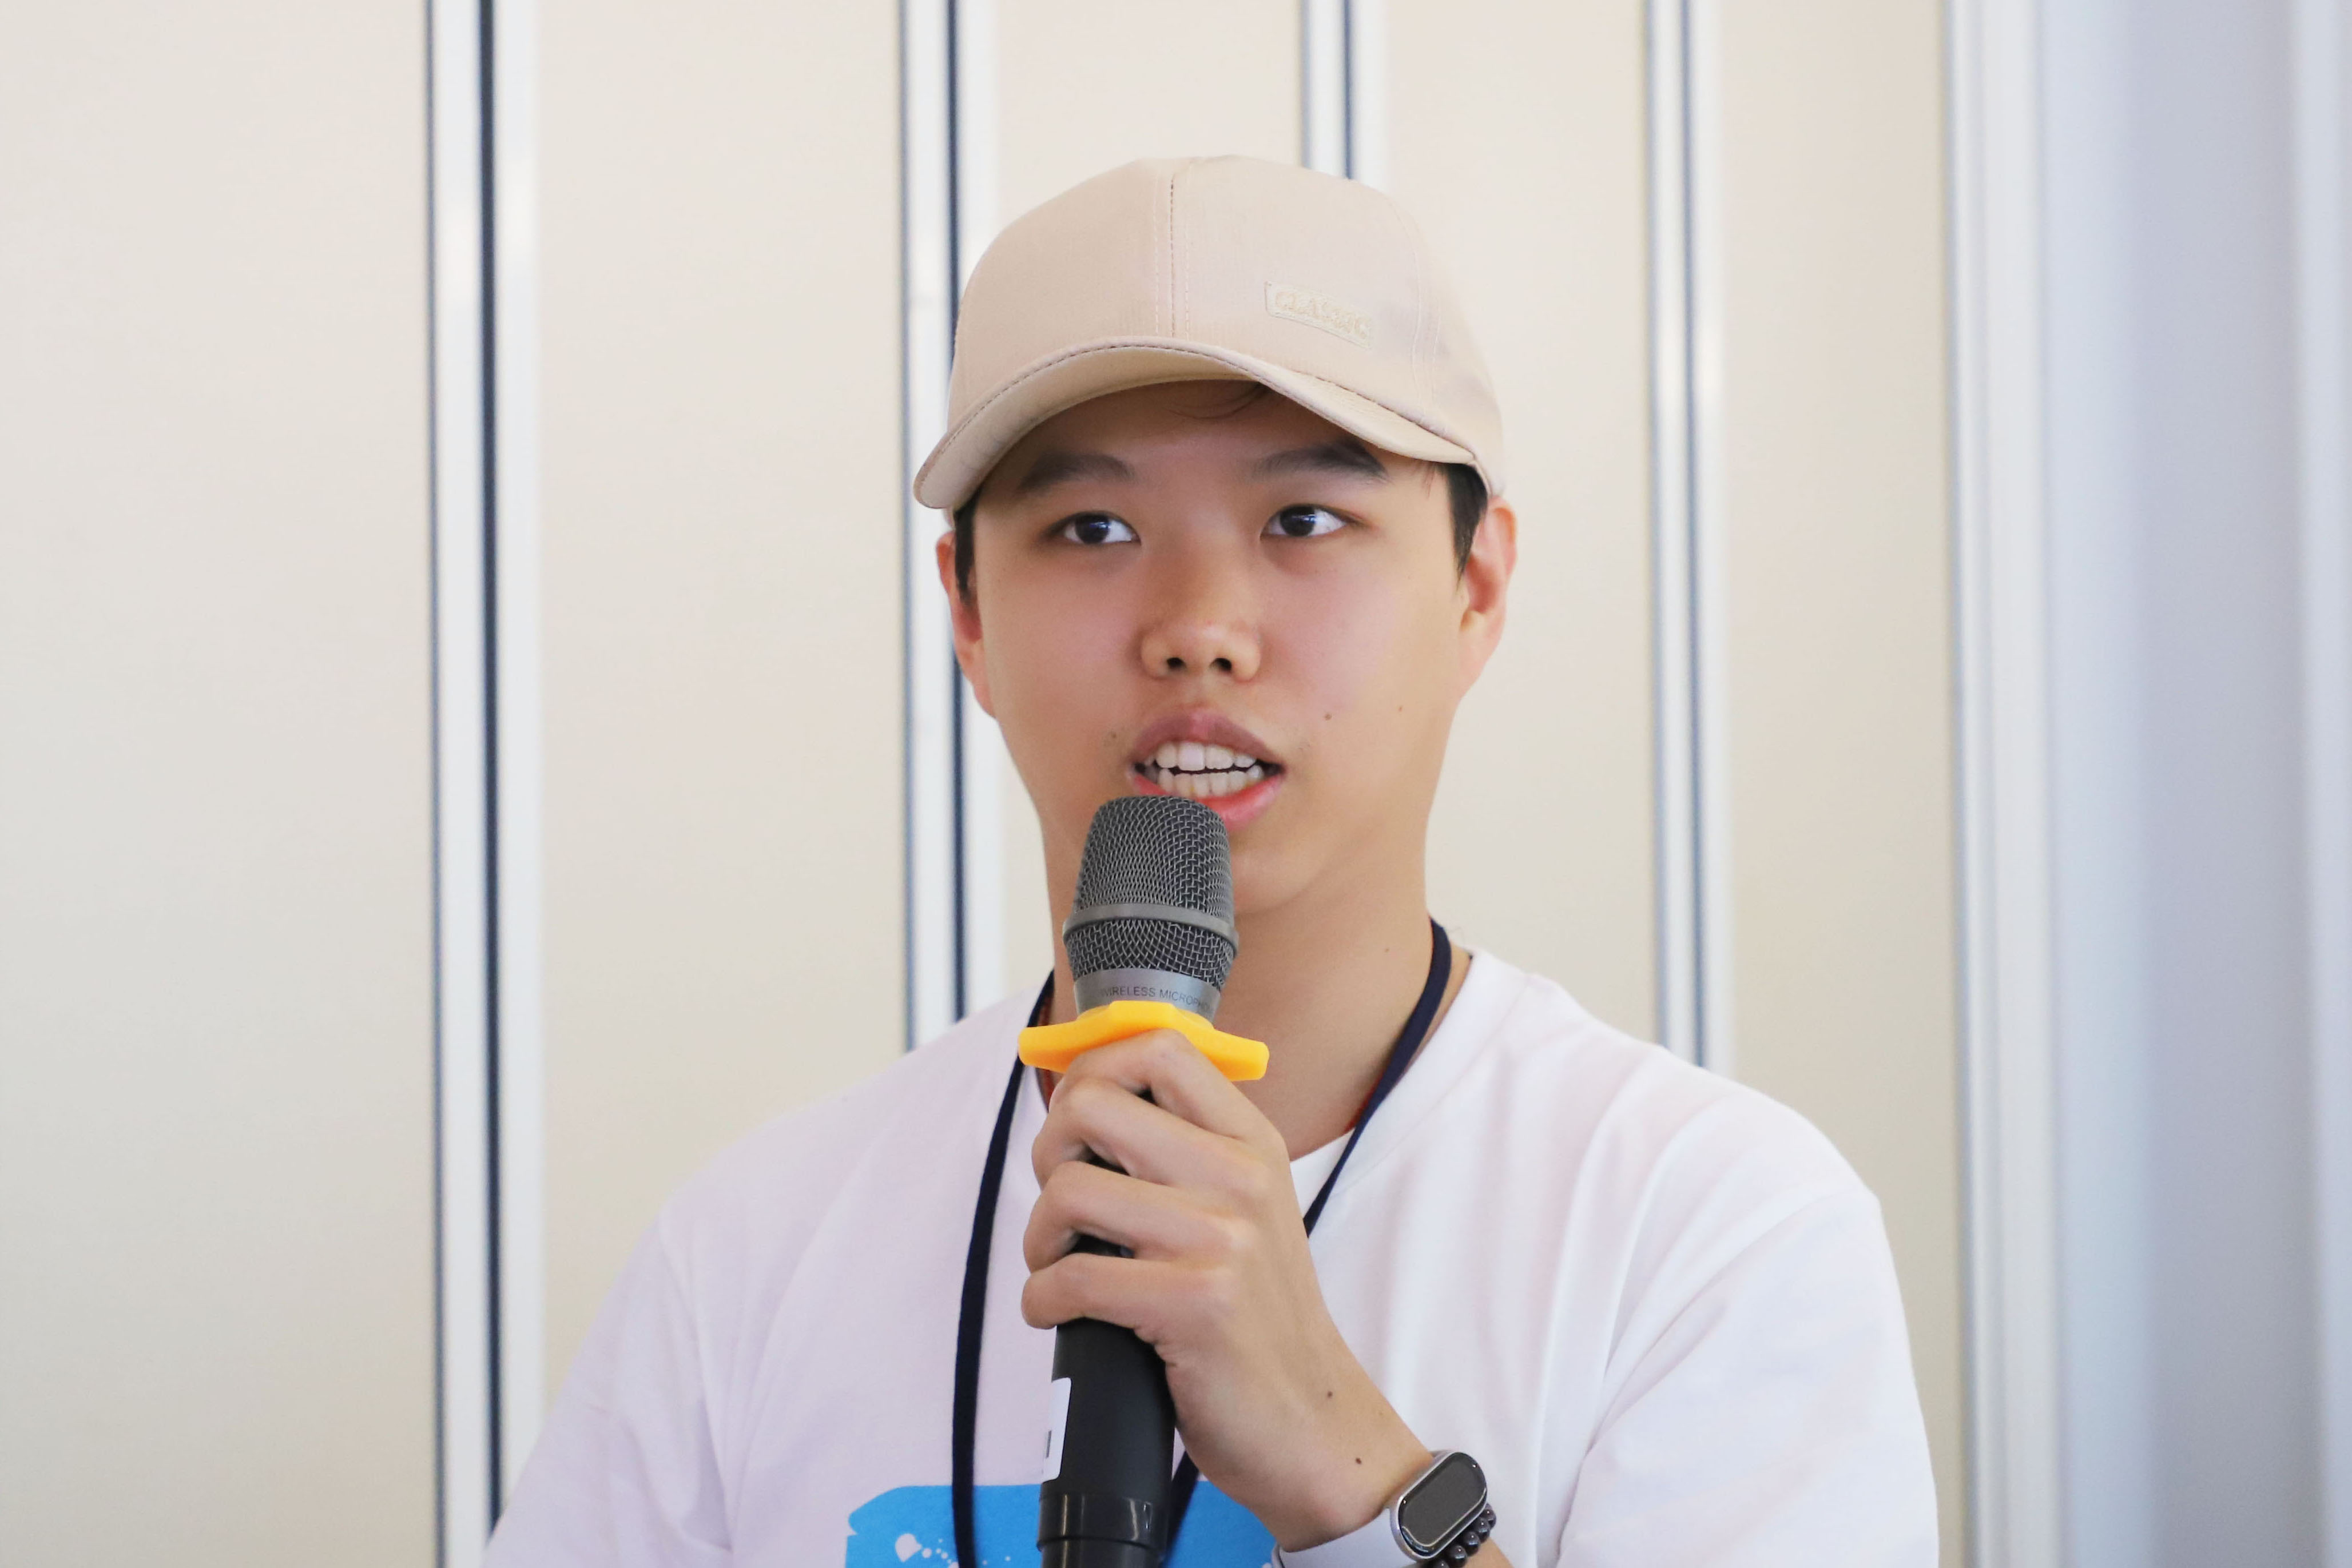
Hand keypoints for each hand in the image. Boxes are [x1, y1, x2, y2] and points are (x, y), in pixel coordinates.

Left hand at [1021, 1029, 1429, 1549]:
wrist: (1310, 1420)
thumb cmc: (1256, 1316)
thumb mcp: (1246, 1210)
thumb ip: (1186, 1151)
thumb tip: (1082, 1097)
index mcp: (1253, 1142)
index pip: (1160, 1046)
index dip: (1093, 1070)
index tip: (1076, 1122)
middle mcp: (1241, 1177)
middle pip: (1093, 1104)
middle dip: (1049, 1151)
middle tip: (1063, 1204)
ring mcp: (1221, 1239)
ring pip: (1068, 1190)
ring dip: (1039, 1238)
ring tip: (1059, 1265)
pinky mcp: (1194, 1304)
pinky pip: (1070, 1279)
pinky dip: (1042, 1301)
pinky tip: (1060, 1314)